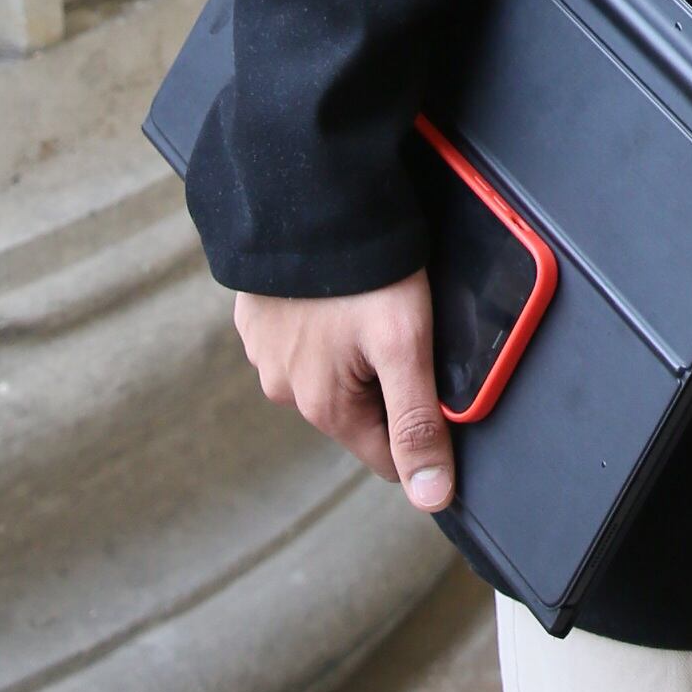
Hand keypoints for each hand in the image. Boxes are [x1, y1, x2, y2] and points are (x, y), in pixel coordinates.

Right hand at [232, 273, 455, 510]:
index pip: (387, 453)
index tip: (434, 377)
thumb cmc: (363, 270)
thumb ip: (418, 422)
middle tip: (404, 321)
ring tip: (370, 297)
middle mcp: (285, 388)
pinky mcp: (257, 315)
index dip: (423, 424)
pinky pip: (303, 334)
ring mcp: (266, 351)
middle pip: (360, 408)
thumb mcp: (405, 343)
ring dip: (354, 345)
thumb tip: (430, 498)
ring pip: (331, 370)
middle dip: (387, 377)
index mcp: (322, 406)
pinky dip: (324, 317)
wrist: (306, 194)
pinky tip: (339, 286)